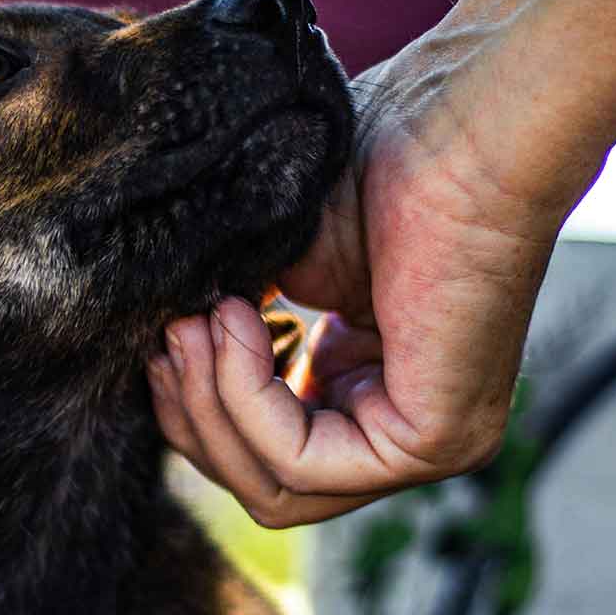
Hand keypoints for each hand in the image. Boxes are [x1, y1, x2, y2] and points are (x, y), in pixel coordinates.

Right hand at [146, 48, 564, 527]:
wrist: (458, 123)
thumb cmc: (379, 164)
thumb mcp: (277, 266)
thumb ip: (225, 328)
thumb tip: (157, 358)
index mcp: (369, 389)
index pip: (262, 454)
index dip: (195, 404)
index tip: (163, 329)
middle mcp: (402, 429)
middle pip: (263, 487)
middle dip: (193, 416)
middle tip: (167, 333)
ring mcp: (425, 445)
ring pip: (276, 490)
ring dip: (210, 406)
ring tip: (195, 323)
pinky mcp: (432, 441)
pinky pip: (302, 462)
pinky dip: (245, 398)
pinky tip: (232, 322)